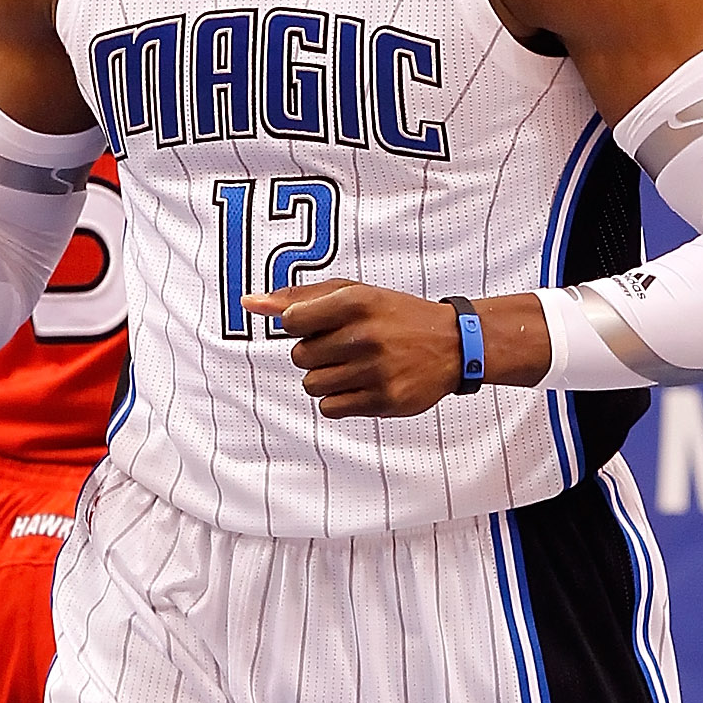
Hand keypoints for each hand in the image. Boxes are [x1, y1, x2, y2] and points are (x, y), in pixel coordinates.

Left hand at [245, 281, 462, 416]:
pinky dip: (339, 400)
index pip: (292, 320)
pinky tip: (361, 384)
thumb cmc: (395, 316)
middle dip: (315, 353)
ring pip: (312, 385)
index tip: (321, 325)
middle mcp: (366, 335)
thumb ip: (299, 297)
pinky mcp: (384, 400)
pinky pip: (330, 408)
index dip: (300, 325)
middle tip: (345, 347)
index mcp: (357, 302)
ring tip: (354, 366)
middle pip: (300, 357)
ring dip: (326, 378)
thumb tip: (249, 303)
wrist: (453, 344)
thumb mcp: (353, 294)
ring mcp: (376, 370)